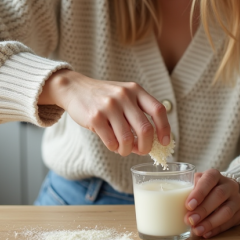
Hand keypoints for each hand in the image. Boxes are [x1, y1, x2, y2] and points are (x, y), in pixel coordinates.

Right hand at [38, 69, 169, 156]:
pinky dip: (114, 148)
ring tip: (123, 149)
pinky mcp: (95, 117)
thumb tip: (152, 142)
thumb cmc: (104, 97)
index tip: (165, 142)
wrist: (75, 88)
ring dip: (127, 150)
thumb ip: (138, 112)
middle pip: (145, 129)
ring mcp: (109, 106)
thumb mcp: (124, 95)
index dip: (165, 129)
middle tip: (142, 151)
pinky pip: (111, 141)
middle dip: (146, 146)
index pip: (158, 110)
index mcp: (136, 90)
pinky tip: (112, 144)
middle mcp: (124, 96)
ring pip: (127, 139)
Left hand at [184, 170, 239, 238]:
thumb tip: (183, 207)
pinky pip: (230, 222)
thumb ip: (191, 190)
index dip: (199, 192)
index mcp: (215, 175)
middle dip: (203, 210)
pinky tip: (206, 234)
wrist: (229, 192)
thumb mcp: (198, 183)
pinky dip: (217, 229)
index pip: (209, 179)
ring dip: (210, 223)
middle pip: (219, 196)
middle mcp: (229, 184)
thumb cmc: (206, 188)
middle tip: (190, 220)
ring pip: (226, 211)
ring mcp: (237, 198)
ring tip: (197, 230)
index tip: (189, 205)